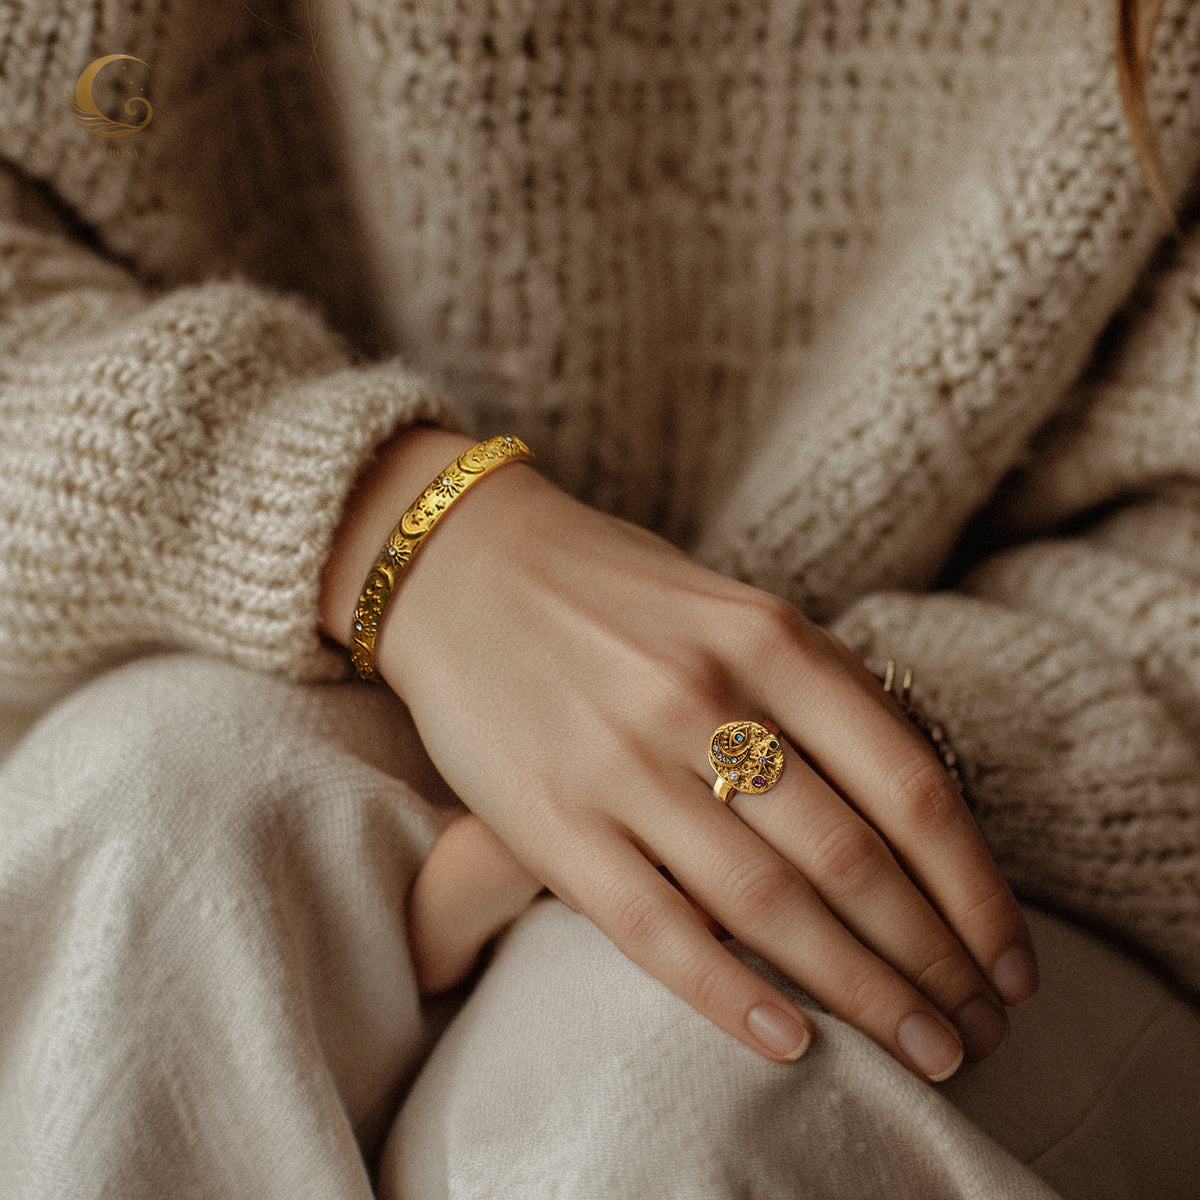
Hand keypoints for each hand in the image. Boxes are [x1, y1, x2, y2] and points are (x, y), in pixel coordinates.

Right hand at [322, 429, 1036, 1076]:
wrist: (463, 563)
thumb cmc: (612, 589)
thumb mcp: (733, 607)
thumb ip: (816, 689)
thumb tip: (912, 805)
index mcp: (766, 636)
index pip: (909, 784)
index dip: (975, 889)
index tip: (1008, 962)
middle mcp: (702, 696)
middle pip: (854, 858)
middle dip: (934, 962)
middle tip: (976, 1030)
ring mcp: (621, 759)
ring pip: (769, 903)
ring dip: (862, 994)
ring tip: (922, 1052)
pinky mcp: (549, 816)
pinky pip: (655, 927)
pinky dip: (731, 996)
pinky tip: (792, 1044)